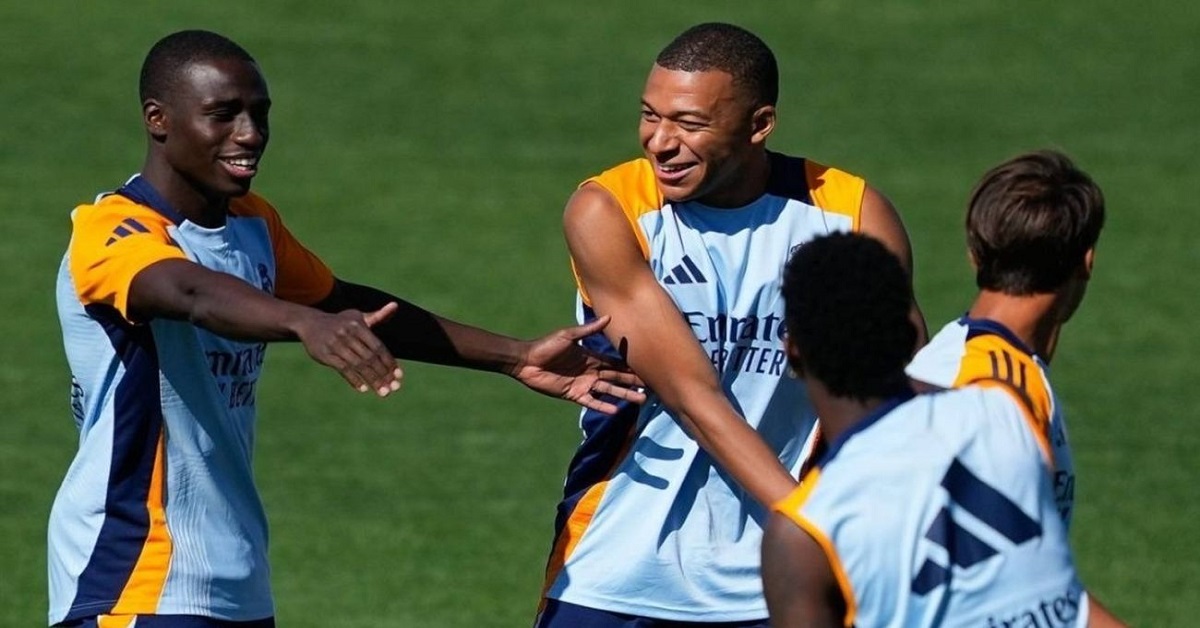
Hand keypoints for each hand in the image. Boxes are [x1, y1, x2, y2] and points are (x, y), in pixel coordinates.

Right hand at [296, 302, 403, 396]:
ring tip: (383, 392)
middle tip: (394, 388)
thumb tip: (395, 306)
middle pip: (370, 358)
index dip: (389, 362)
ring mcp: (335, 345)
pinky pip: (342, 369)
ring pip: (358, 365)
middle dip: (383, 374)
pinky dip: (354, 380)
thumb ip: (378, 316)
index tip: (399, 375)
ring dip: (372, 380)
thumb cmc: (340, 322)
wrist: (310, 323)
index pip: (378, 347)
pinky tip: (364, 389)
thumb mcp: (358, 316)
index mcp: (358, 325)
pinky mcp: (325, 355)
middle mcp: (347, 334)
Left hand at [509, 315, 646, 413]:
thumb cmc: (546, 346)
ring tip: (640, 400)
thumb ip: (588, 330)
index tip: (647, 367)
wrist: (526, 361)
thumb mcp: (568, 336)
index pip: (616, 362)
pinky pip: (592, 402)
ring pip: (609, 391)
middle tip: (651, 387)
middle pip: (617, 377)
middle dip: (633, 382)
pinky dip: (603, 406)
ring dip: (624, 395)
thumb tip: (608, 317)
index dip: (630, 365)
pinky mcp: (574, 395)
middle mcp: (591, 372)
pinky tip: (616, 410)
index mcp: (591, 357)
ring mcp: (584, 384)